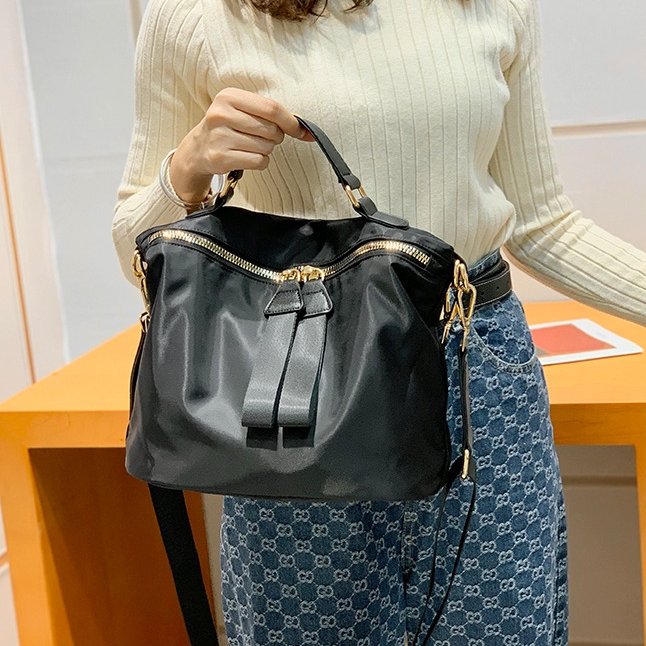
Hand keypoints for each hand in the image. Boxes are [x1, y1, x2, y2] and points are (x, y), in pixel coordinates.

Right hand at [170, 87, 314, 203]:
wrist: (199, 149)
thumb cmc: (228, 127)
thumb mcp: (243, 110)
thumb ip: (273, 115)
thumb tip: (307, 131)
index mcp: (228, 96)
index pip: (271, 108)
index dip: (290, 121)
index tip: (298, 130)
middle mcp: (221, 114)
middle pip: (271, 129)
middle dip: (275, 136)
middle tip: (262, 136)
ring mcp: (219, 137)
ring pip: (266, 147)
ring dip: (266, 150)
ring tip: (249, 146)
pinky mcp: (221, 158)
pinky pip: (258, 161)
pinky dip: (260, 162)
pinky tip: (246, 156)